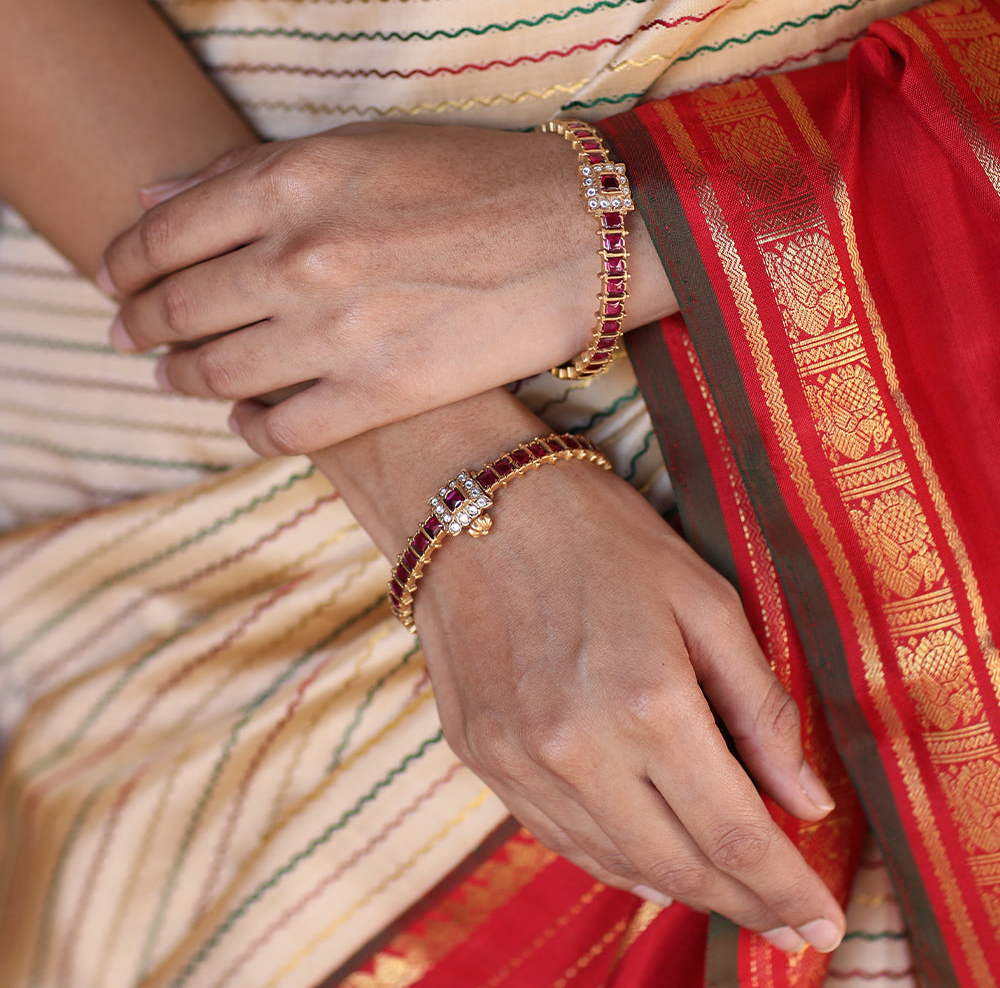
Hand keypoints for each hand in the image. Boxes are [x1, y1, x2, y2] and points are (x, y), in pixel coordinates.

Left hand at [98, 123, 674, 453]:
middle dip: (141, 325)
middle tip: (132, 336)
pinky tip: (247, 419)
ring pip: (219, 374)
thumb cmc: (477, 179)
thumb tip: (158, 197)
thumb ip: (252, 174)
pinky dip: (249, 428)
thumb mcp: (360, 147)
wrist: (582, 237)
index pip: (163, 233)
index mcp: (293, 184)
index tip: (116, 280)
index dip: (126, 263)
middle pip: (179, 309)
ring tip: (177, 376)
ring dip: (184, 378)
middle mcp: (303, 258)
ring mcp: (339, 333)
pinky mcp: (383, 394)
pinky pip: (283, 428)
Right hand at [413, 460, 844, 954]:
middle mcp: (577, 749)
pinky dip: (612, 860)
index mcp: (649, 702)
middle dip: (744, 902)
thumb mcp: (704, 597)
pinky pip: (556, 836)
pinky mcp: (481, 755)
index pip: (735, 836)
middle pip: (679, 867)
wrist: (477, 505)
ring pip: (616, 863)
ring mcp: (519, 760)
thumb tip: (805, 800)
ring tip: (727, 890)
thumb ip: (758, 704)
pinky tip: (646, 861)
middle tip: (785, 917)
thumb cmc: (600, 536)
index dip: (786, 890)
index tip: (822, 922)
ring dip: (680, 886)